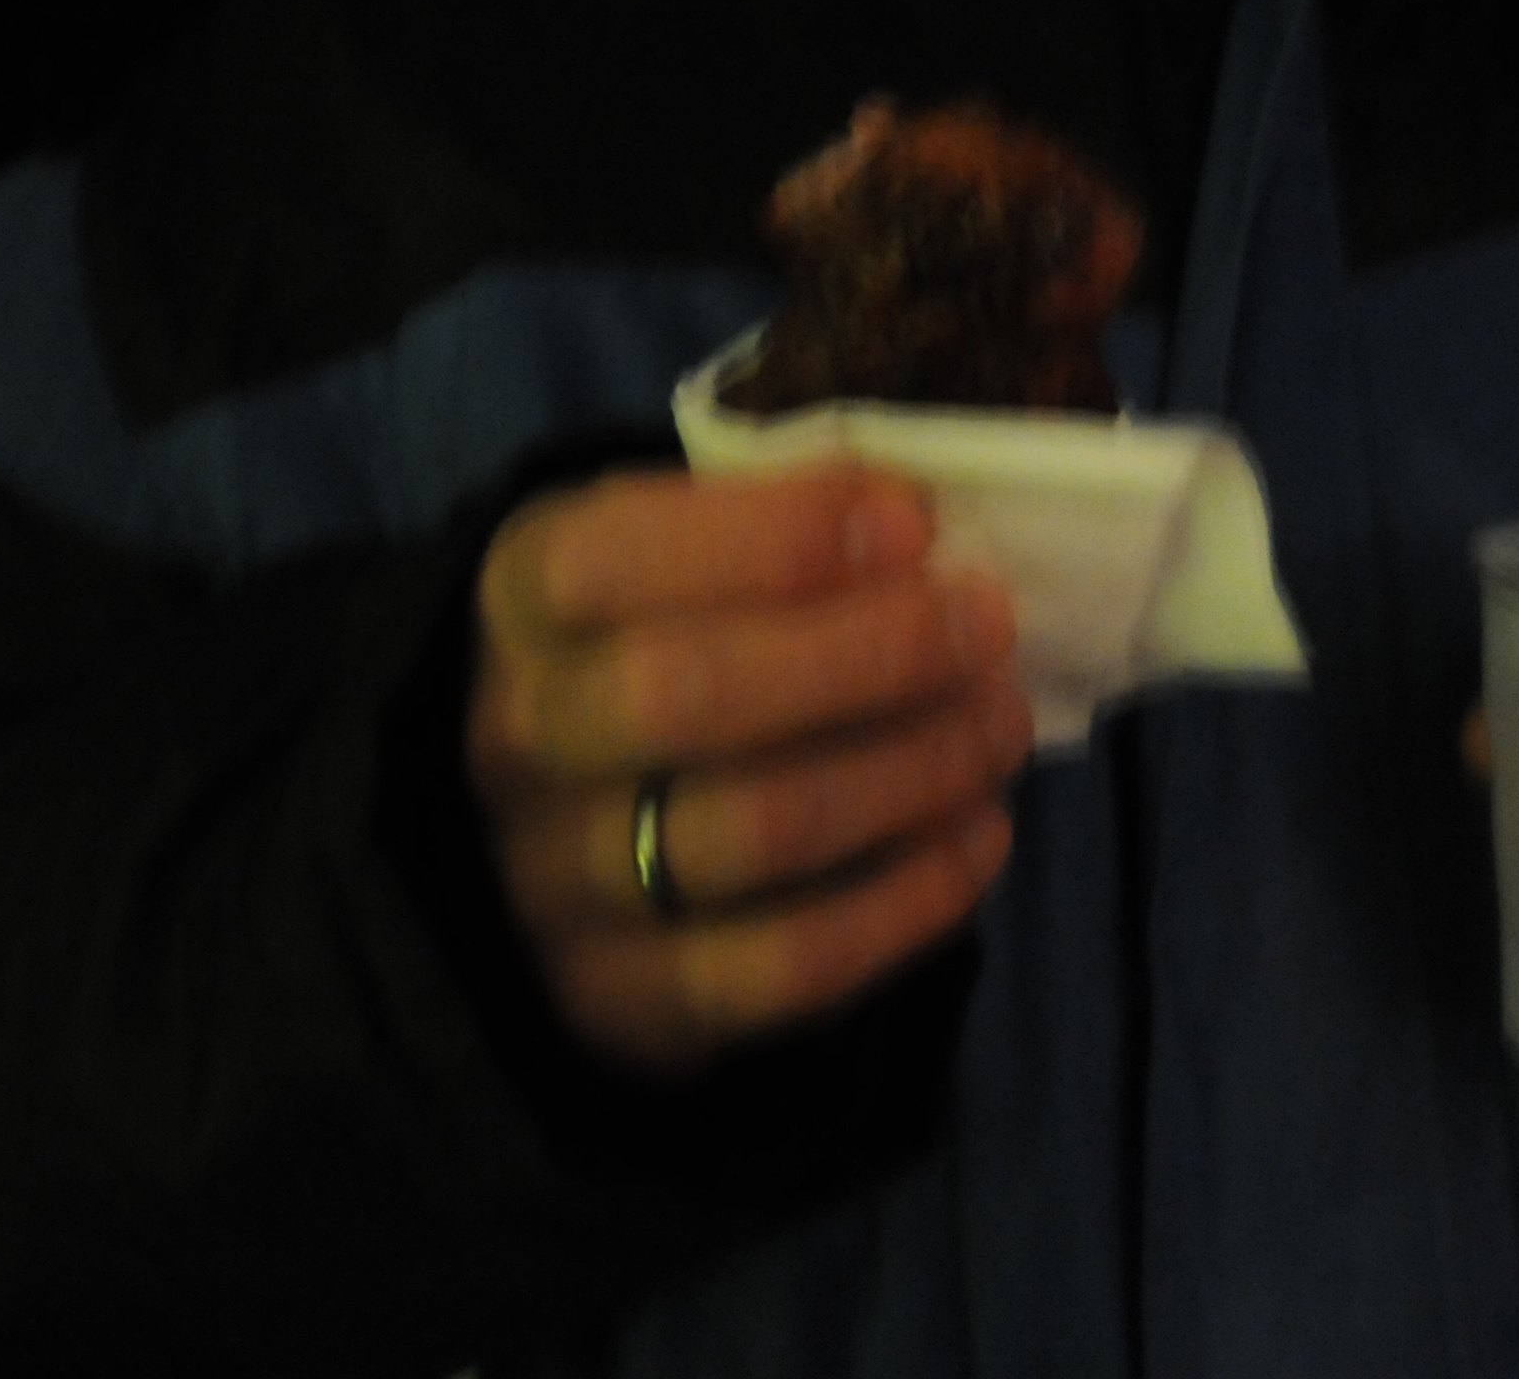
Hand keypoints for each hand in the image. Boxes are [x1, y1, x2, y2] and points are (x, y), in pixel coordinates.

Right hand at [469, 463, 1032, 1074]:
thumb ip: (781, 524)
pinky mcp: (628, 1000)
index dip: (776, 537)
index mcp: (523, 599)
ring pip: (755, 831)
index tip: (913, 526)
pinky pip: (788, 965)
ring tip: (998, 726)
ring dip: (911, 770)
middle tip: (985, 626)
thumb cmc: (663, 641)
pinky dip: (909, 899)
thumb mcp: (681, 549)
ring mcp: (561, 885)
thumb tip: (917, 518)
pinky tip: (979, 836)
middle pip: (686, 696)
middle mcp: (520, 741)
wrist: (565, 831)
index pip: (611, 558)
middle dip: (868, 654)